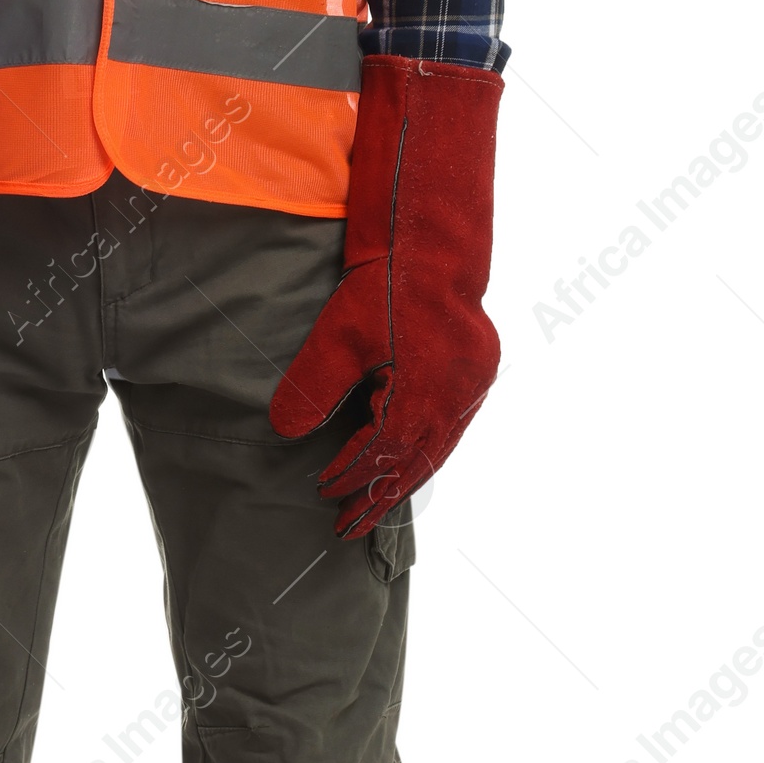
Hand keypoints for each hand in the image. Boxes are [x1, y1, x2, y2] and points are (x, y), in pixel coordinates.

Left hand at [269, 55, 501, 537]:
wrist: (435, 234)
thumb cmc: (385, 278)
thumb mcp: (339, 331)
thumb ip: (314, 387)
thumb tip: (286, 433)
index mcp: (426, 389)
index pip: (383, 452)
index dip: (352, 476)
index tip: (323, 494)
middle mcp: (458, 393)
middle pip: (415, 463)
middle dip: (379, 496)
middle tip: (347, 529)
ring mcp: (473, 382)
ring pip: (437, 448)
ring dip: (404, 479)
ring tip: (373, 506)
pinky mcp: (477, 369)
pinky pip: (451, 426)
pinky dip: (426, 450)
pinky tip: (407, 462)